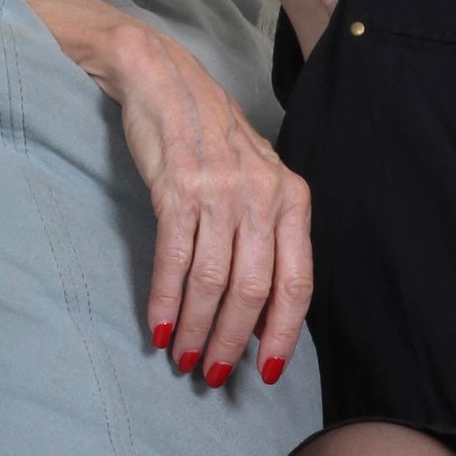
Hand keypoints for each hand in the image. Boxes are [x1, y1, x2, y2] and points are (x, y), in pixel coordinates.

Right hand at [106, 23, 311, 387]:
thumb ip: (268, 237)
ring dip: (196, 328)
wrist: (166, 81)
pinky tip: (158, 326)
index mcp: (293, 200)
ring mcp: (220, 193)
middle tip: (213, 374)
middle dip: (232, 341)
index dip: (281, 333)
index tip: (265, 371)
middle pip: (254, 290)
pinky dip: (165, 299)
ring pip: (214, 281)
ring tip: (183, 357)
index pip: (297, 283)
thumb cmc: (214, 140)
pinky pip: (174, 259)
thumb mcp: (258, 182)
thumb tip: (261, 310)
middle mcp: (263, 197)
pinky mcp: (177, 191)